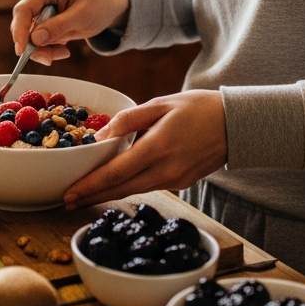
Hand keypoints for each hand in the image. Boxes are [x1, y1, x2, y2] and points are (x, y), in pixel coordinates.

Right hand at [11, 0, 129, 64]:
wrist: (109, 6)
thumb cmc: (99, 4)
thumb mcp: (82, 16)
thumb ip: (58, 27)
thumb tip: (34, 39)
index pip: (24, 9)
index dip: (20, 30)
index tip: (22, 51)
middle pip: (23, 24)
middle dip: (33, 45)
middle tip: (49, 59)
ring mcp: (41, 10)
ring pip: (30, 36)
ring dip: (43, 49)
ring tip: (63, 53)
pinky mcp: (45, 22)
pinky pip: (39, 40)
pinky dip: (48, 49)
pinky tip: (63, 50)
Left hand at [63, 90, 226, 208]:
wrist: (236, 124)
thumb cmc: (197, 108)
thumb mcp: (160, 104)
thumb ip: (129, 120)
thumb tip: (99, 137)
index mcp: (157, 147)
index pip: (116, 173)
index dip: (90, 185)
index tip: (69, 193)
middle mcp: (166, 170)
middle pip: (121, 189)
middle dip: (92, 196)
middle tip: (67, 201)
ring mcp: (175, 180)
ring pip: (134, 190)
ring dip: (108, 195)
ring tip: (84, 195)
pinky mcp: (182, 183)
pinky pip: (149, 186)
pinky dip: (129, 187)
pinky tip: (114, 185)